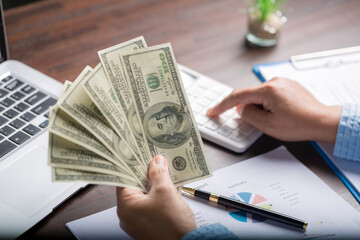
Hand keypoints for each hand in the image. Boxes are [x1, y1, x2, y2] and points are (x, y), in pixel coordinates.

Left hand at [116, 156, 195, 239]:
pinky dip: (158, 196)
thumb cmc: (172, 225)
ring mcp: (137, 222)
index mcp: (125, 206)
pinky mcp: (148, 225)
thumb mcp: (165, 191)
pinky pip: (150, 205)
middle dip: (147, 173)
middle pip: (134, 186)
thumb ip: (159, 173)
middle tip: (157, 161)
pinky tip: (168, 188)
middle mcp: (127, 215)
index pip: (124, 178)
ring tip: (165, 173)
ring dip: (154, 184)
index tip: (141, 154)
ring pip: (144, 196)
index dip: (134, 164)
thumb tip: (156, 161)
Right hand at [207, 77, 341, 142]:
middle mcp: (274, 82)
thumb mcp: (267, 125)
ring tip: (274, 120)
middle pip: (249, 95)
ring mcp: (282, 82)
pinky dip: (267, 103)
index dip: (222, 105)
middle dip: (247, 108)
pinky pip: (270, 93)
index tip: (213, 111)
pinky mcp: (288, 85)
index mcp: (267, 90)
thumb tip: (241, 108)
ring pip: (260, 95)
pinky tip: (278, 114)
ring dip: (259, 106)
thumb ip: (248, 115)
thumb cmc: (299, 124)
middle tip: (254, 121)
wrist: (323, 121)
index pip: (237, 96)